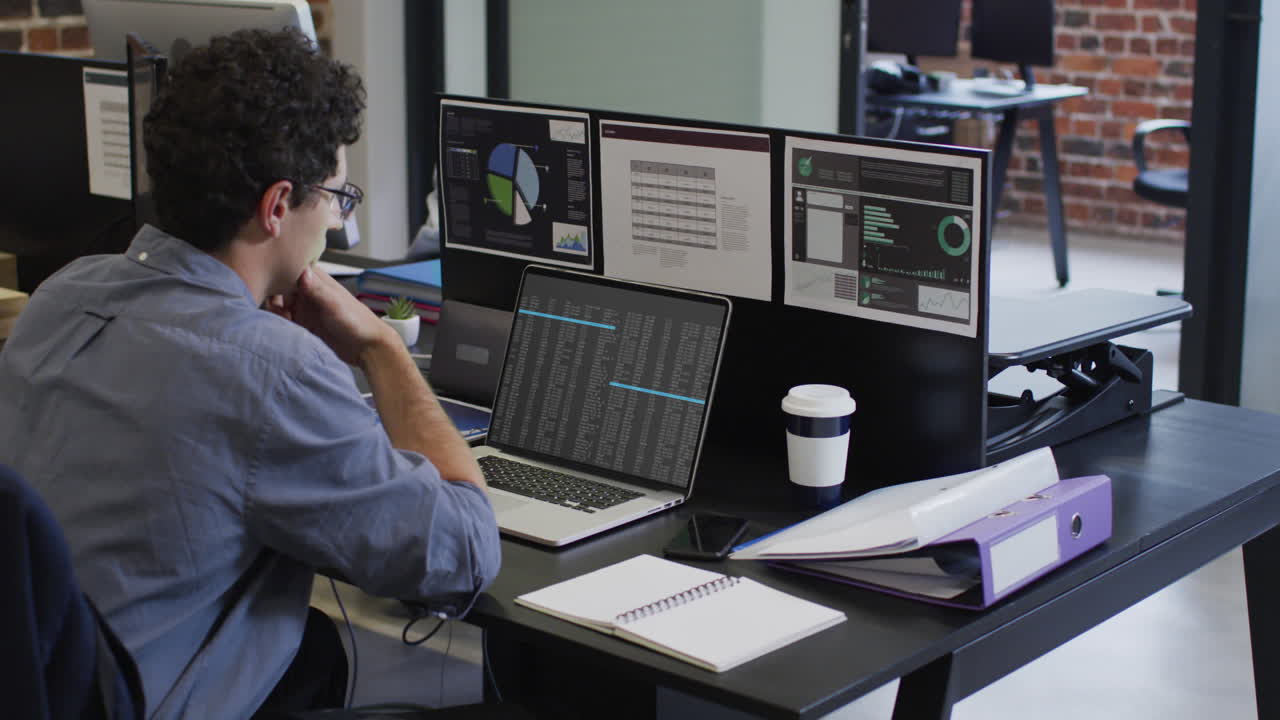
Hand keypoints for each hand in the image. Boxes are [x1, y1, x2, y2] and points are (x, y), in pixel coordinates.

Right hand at [279, 266, 395, 365]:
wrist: (365, 348)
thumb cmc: (357, 322)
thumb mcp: (335, 304)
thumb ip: (318, 289)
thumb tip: (302, 271)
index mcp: (316, 279)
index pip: (288, 267)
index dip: (276, 272)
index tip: (269, 282)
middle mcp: (307, 290)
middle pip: (278, 284)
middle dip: (271, 293)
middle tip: (276, 306)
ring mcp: (303, 307)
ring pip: (277, 302)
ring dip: (273, 308)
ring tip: (281, 318)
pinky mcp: (301, 323)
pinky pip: (282, 318)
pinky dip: (277, 321)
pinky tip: (282, 327)